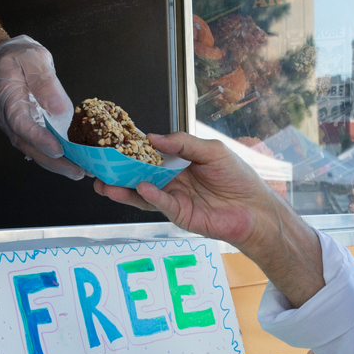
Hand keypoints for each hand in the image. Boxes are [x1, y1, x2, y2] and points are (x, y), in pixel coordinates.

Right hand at [0, 35, 84, 179]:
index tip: (58, 150)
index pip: (21, 124)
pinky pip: (38, 146)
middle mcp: (8, 118)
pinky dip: (55, 157)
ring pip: (34, 151)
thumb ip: (46, 83)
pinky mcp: (26, 128)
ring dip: (57, 164)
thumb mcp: (34, 59)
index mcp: (7, 99)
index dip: (39, 139)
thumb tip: (61, 110)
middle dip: (53, 162)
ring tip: (80, 172)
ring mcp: (15, 126)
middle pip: (28, 146)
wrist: (2, 57)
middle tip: (77, 171)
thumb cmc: (18, 56)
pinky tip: (73, 163)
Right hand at [94, 132, 325, 305]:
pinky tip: (140, 188)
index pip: (149, 156)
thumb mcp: (211, 150)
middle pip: (139, 177)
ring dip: (124, 190)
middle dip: (118, 174)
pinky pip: (162, 205)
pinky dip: (151, 196)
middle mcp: (172, 182)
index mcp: (178, 164)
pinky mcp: (180, 216)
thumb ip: (182, 143)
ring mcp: (174, 200)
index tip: (111, 146)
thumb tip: (153, 137)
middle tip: (97, 169)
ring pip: (143, 194)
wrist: (256, 208)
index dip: (131, 152)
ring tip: (105, 185)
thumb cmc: (238, 177)